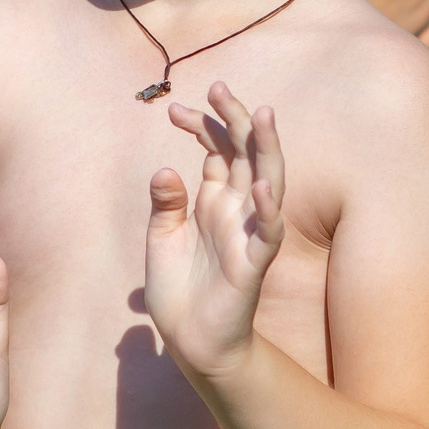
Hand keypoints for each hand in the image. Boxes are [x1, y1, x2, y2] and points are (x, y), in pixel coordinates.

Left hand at [145, 83, 284, 380]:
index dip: (200, 126)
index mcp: (212, 202)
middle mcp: (234, 210)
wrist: (191, 342)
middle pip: (243, 154)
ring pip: (266, 182)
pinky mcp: (252, 264)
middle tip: (218, 87)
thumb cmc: (180, 291)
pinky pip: (265, 234)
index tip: (175, 109)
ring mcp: (247, 234)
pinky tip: (257, 187)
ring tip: (262, 115)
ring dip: (266, 150)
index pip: (215, 150)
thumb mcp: (162, 239)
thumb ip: (166, 204)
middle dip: (234, 120)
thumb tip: (166, 169)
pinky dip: (264, 210)